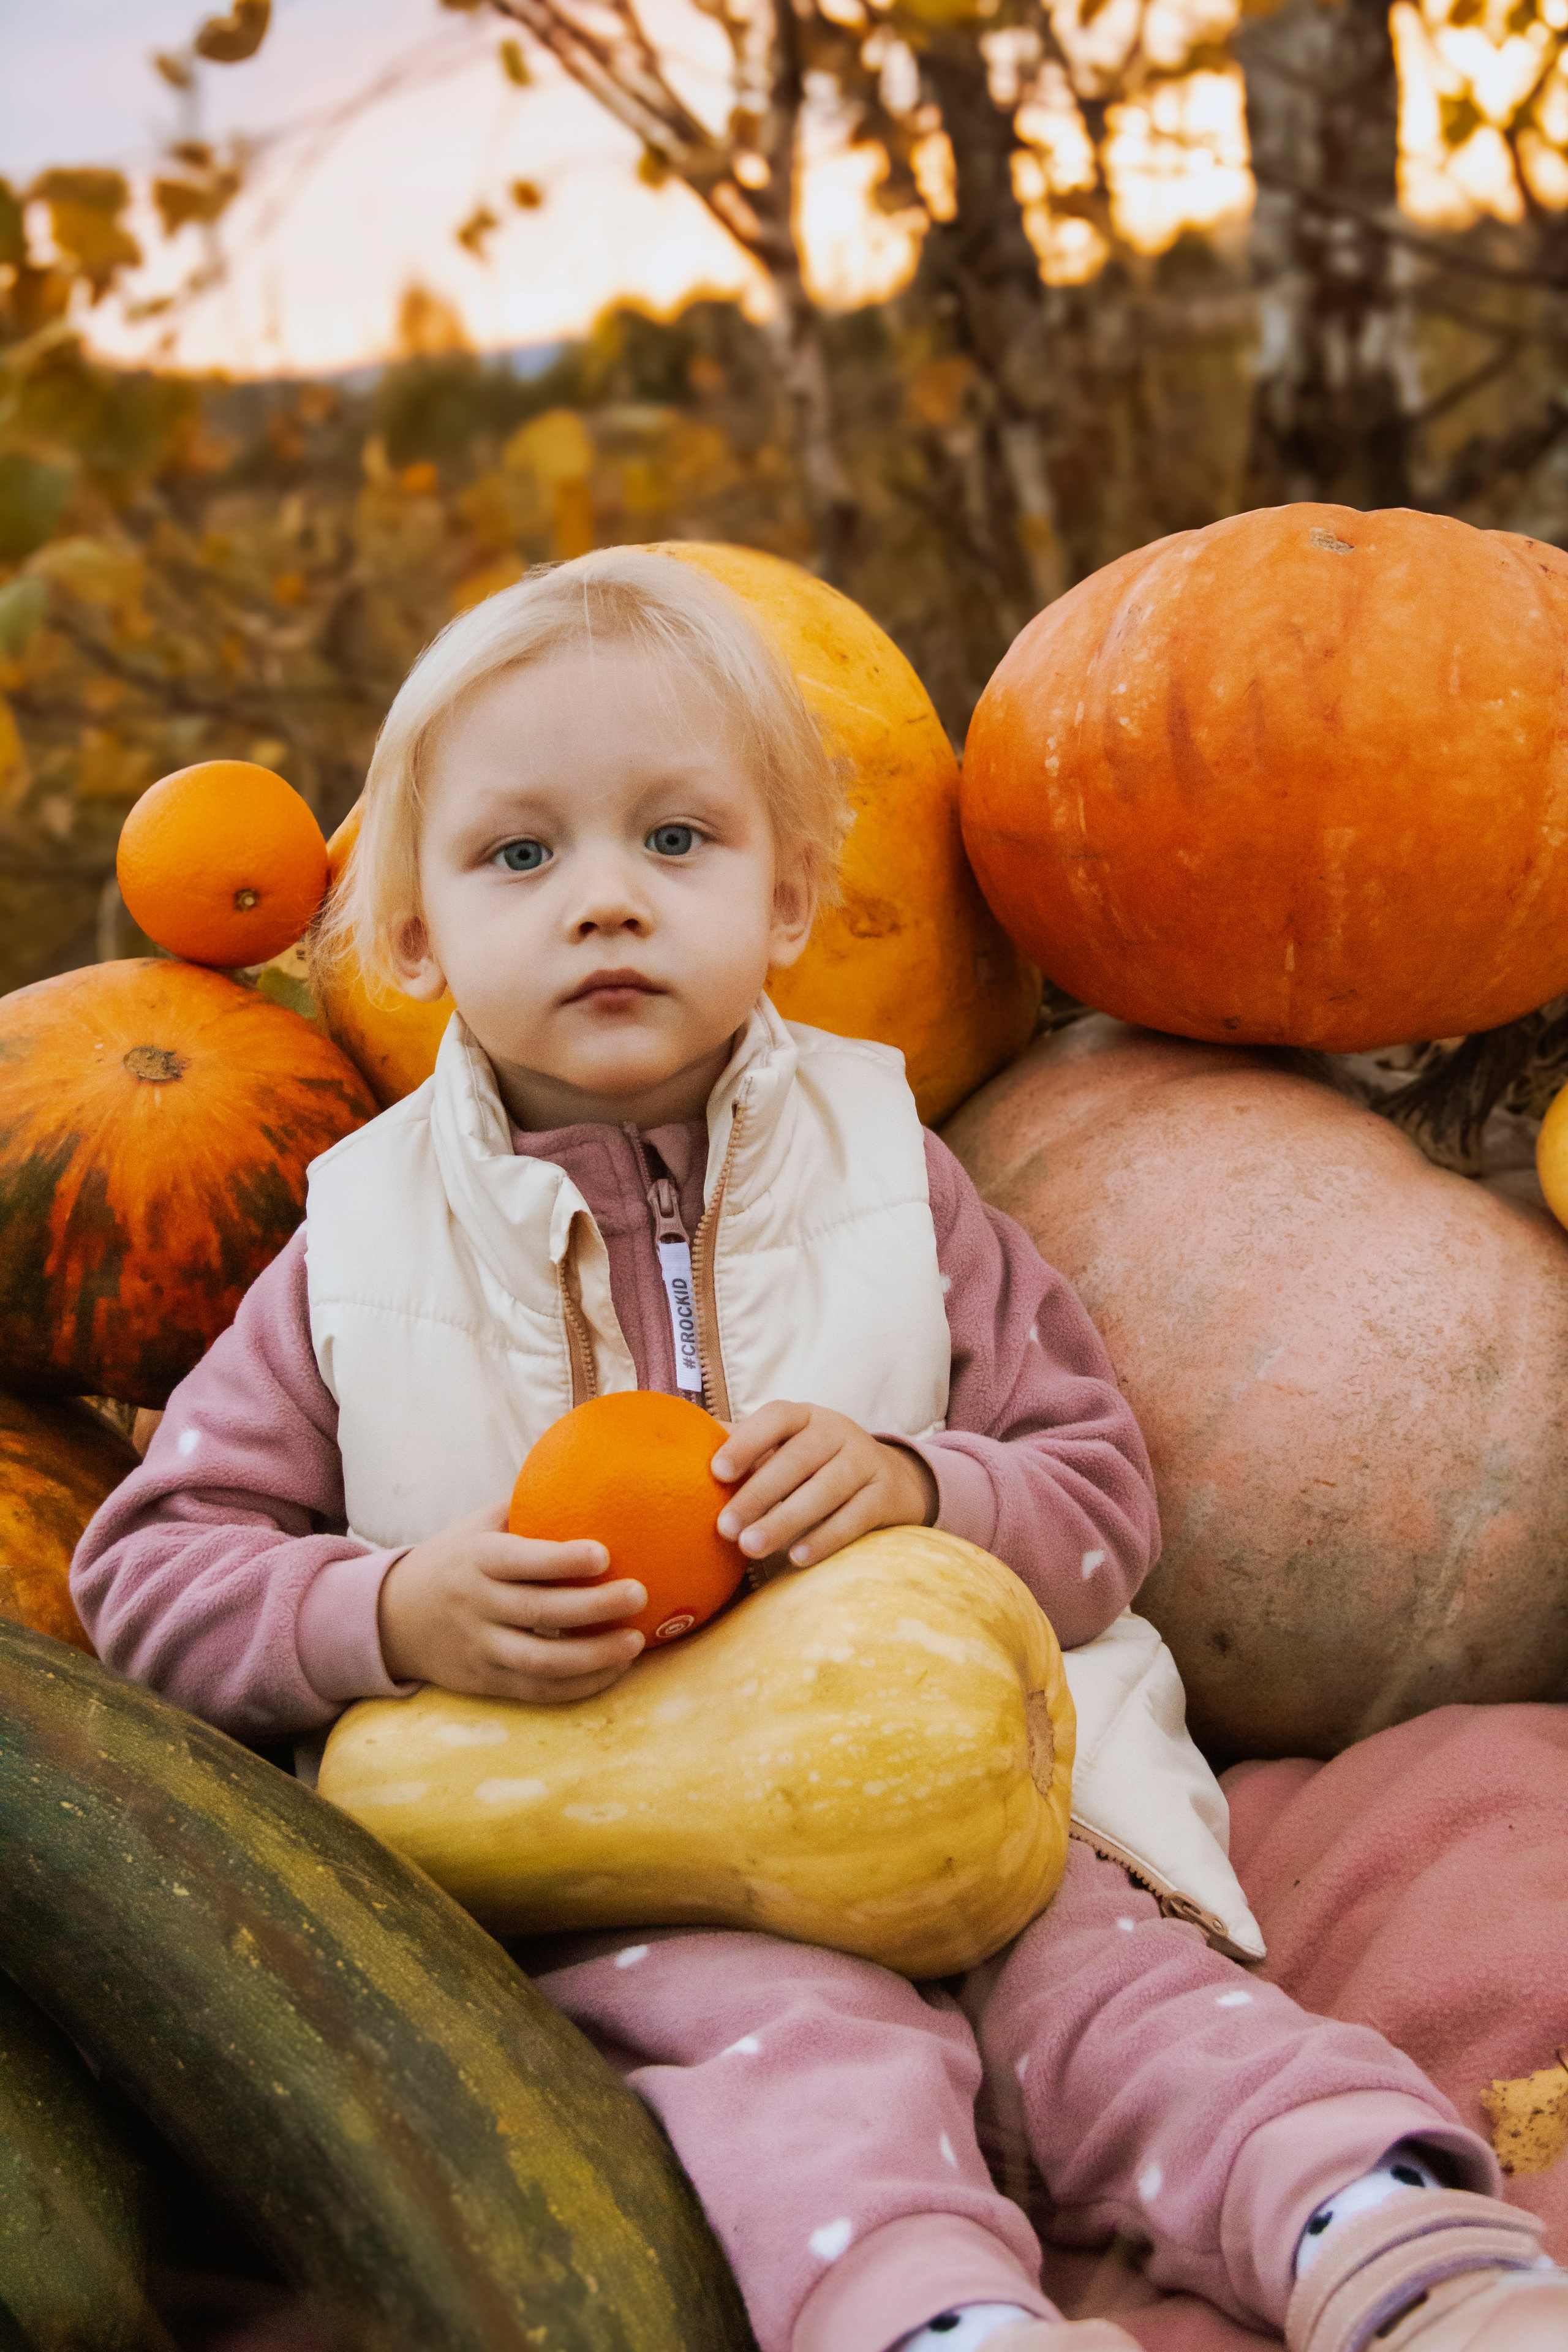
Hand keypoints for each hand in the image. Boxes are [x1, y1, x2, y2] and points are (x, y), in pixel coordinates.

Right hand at [377, 1500, 646, 1702]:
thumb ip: (526, 1508)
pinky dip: (578, 1686)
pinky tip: (614, 1669)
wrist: (393, 1617)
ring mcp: (480, 1648)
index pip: (520, 1561)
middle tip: (639, 1594)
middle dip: (594, 1607)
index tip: (605, 1553)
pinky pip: (536, 1691)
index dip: (562, 1560)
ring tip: (635, 1643)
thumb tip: (590, 1477)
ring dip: (593, 1657)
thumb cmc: (456, 1559)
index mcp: (476, 1559)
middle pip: (539, 1613)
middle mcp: (476, 1605)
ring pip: (540, 1662)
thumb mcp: (478, 1525)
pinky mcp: (486, 1682)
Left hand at [711, 1402, 937, 1571]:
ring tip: (751, 1548)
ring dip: (786, 1520)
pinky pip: (855, 1516)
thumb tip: (680, 1447)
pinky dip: (826, 1537)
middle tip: (725, 1528)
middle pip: (798, 1459)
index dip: (747, 1441)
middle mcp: (838, 1431)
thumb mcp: (784, 1448)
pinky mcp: (886, 1494)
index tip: (716, 1472)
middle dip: (759, 1494)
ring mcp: (866, 1460)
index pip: (776, 1418)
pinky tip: (797, 1558)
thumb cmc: (815, 1465)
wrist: (890, 1478)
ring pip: (826, 1489)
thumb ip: (742, 1447)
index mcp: (805, 1416)